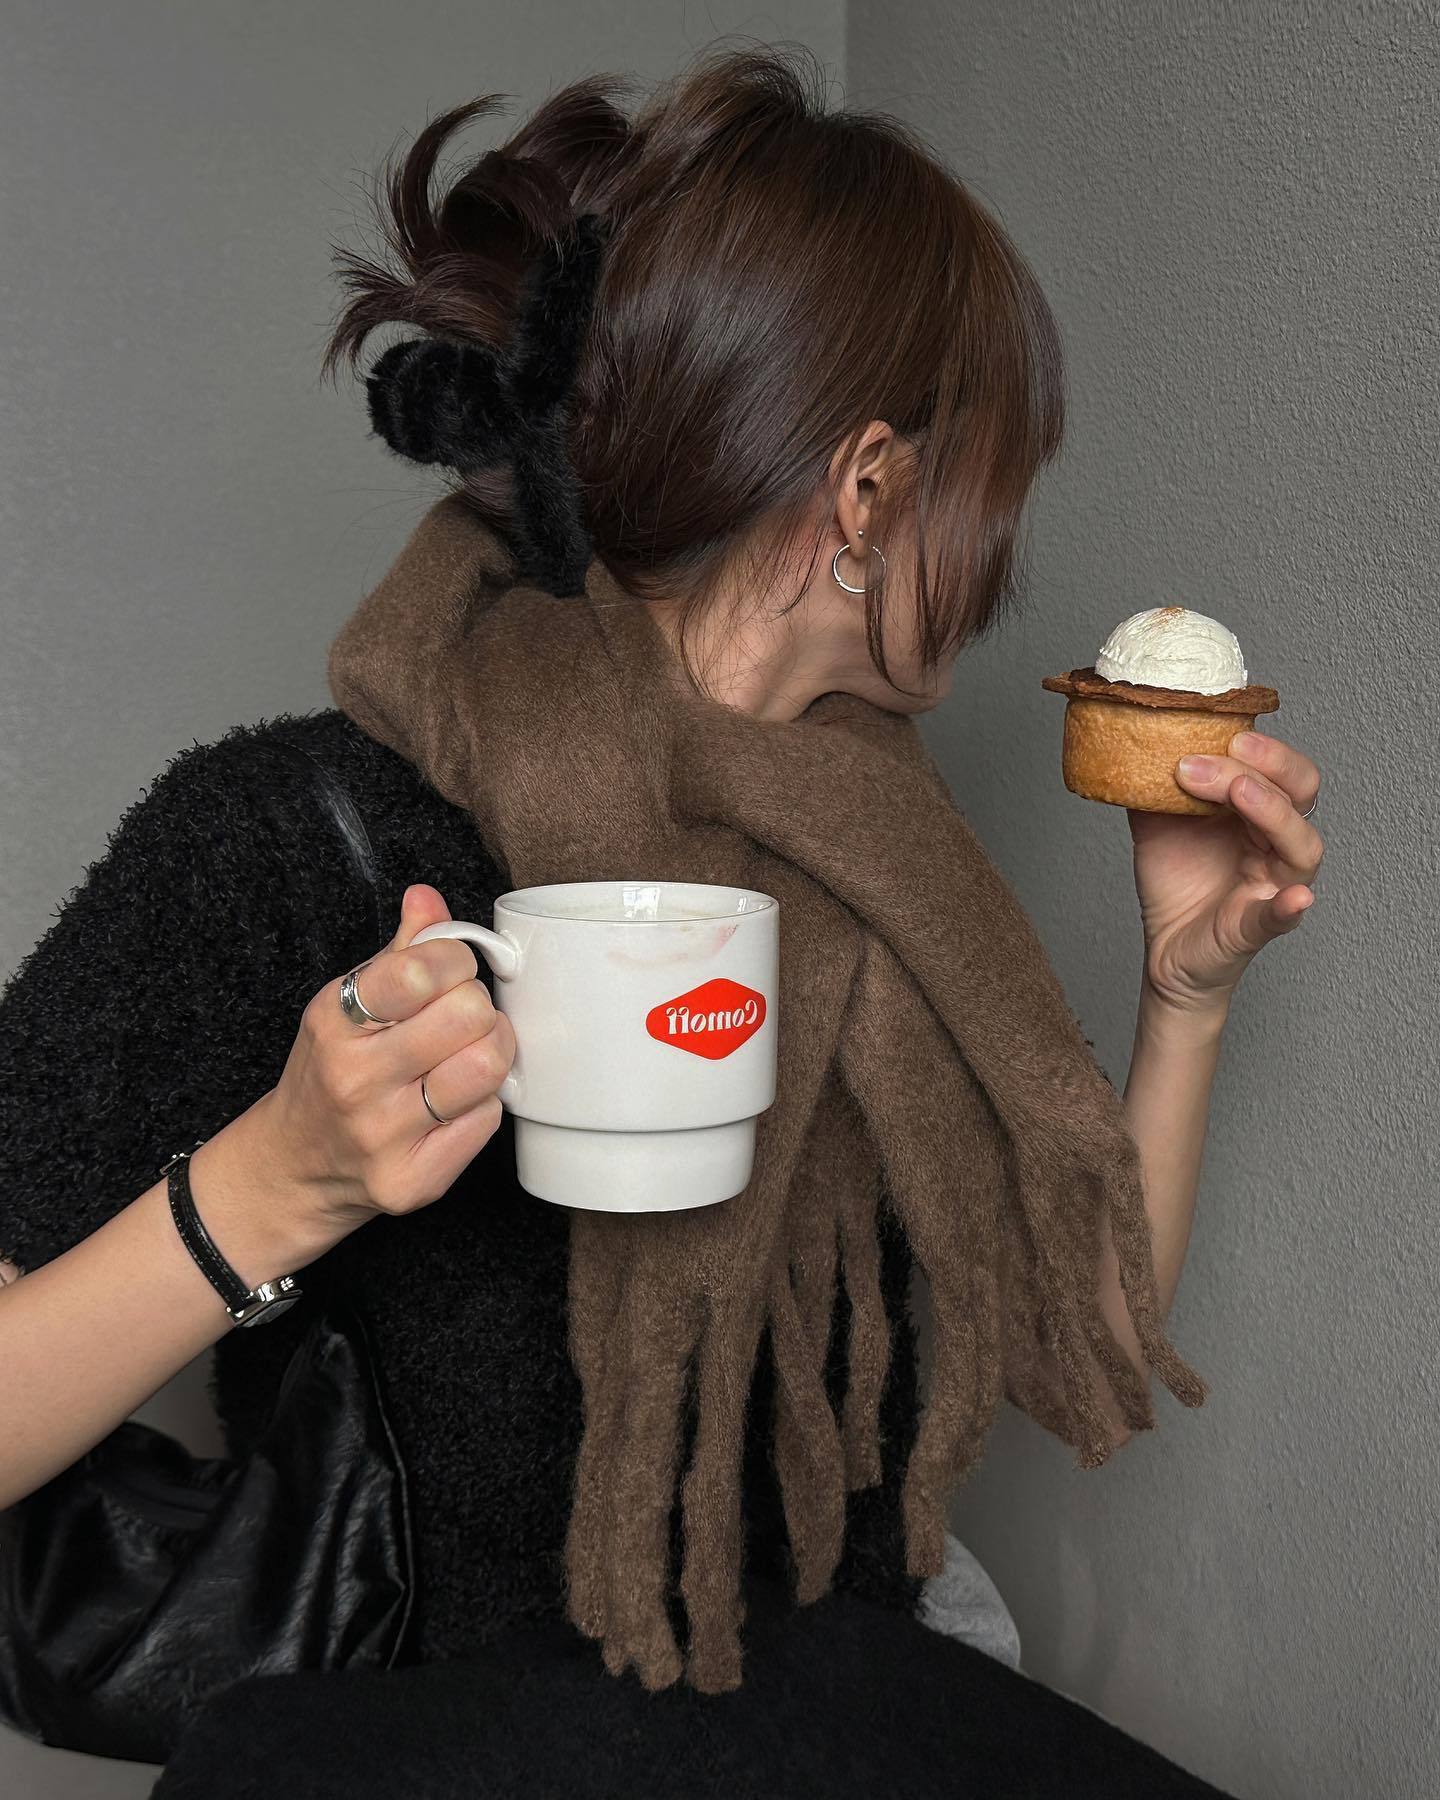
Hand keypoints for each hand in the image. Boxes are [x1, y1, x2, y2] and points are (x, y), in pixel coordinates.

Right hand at [255, 882, 516, 1238]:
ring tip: (467, 1054)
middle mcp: (355, 1079)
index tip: (451, 971)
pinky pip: (487, 1120)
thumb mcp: (345, 1004)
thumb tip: (427, 899)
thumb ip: (398, 951)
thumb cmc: (329, 1074)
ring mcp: (384, 1135)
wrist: (294, 1167)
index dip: (455, 961)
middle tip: (462, 1017)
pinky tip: (455, 1102)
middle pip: (469, 1015)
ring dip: (491, 1053)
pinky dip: (483, 1104)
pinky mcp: (413, 1180)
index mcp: (336, 1023)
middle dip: (478, 1006)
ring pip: (487, 1068)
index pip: (421, 969)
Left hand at [1127, 728, 1323, 1013]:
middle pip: (1299, 797)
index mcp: (1260, 814)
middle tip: (1221, 753)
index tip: (1224, 733)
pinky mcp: (1257, 927)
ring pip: (1300, 847)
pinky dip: (1290, 907)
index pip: (1285, 772)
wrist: (1164, 948)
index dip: (1264, 750)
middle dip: (1264, 769)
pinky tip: (1295, 898)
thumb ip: (1154, 785)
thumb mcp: (1157, 824)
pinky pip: (1281, 917)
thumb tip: (1134, 740)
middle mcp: (1277, 845)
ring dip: (1272, 812)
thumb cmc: (1176, 883)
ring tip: (1240, 792)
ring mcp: (1274, 886)